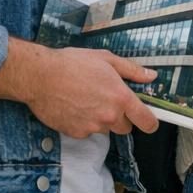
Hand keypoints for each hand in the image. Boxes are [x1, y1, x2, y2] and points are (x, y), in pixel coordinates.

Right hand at [11, 42, 160, 137]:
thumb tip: (151, 76)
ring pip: (105, 129)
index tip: (150, 122)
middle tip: (108, 100)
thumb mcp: (106, 59)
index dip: (151, 123)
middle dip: (121, 117)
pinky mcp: (75, 133)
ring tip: (87, 100)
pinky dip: (84, 123)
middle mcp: (109, 116)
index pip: (145, 120)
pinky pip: (87, 132)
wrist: (40, 76)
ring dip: (102, 119)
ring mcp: (92, 127)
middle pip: (125, 128)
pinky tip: (74, 107)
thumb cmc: (73, 64)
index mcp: (120, 98)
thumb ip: (132, 70)